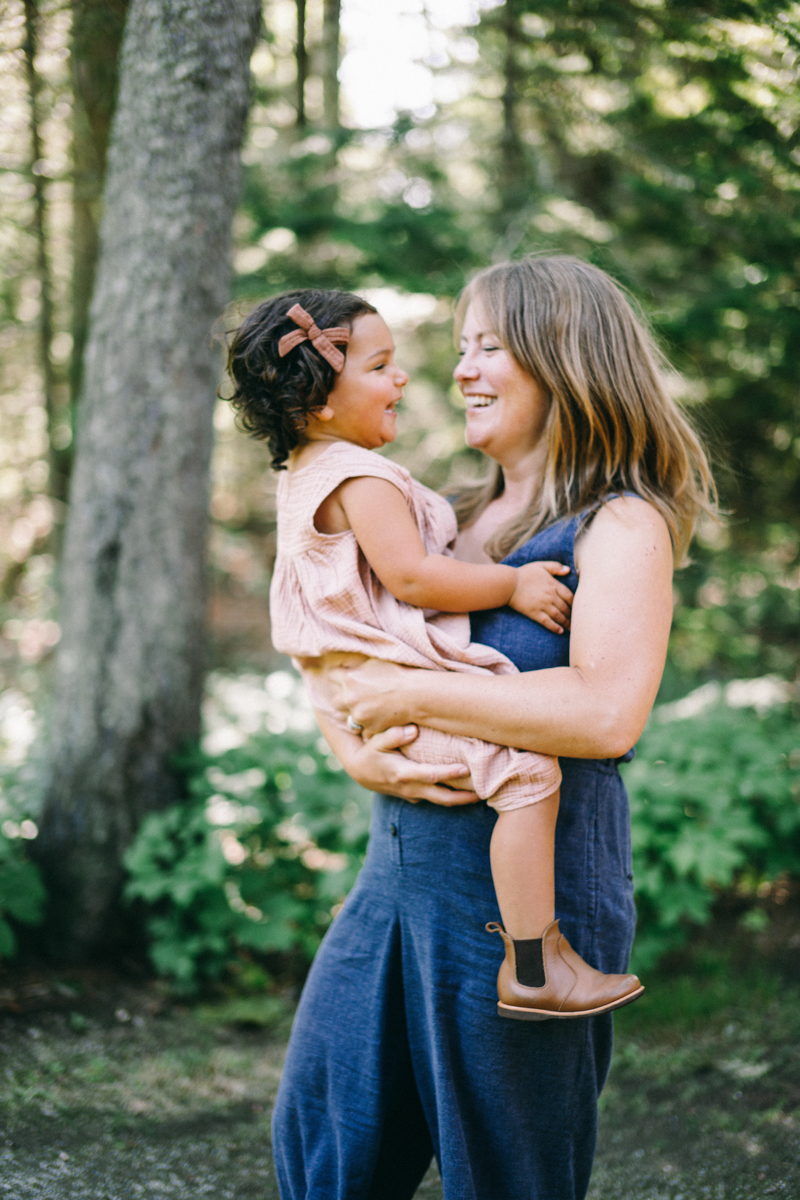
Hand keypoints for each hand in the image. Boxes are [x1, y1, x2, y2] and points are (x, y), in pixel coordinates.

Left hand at [330, 658, 419, 735]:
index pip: (332, 676)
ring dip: (356, 714)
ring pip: (348, 718)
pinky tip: (380, 720)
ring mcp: (359, 716)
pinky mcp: (369, 729)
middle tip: (354, 697)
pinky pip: (364, 730)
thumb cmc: (398, 674)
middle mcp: (350, 698)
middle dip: (344, 699)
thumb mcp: (376, 662)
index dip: (338, 676)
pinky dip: (370, 727)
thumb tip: (349, 665)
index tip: (342, 677)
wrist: (416, 694)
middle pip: (335, 701)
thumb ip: (359, 666)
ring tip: (369, 709)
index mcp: (349, 679)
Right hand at [340, 724, 479, 806]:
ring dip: (462, 799)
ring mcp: (414, 795)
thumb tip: (412, 730)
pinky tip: (466, 789)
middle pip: (442, 797)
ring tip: (484, 791)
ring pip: (442, 801)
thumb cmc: (371, 752)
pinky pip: (436, 798)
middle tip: (487, 790)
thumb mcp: (376, 741)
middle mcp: (411, 788)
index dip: (448, 774)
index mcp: (403, 773)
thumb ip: (393, 735)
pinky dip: (451, 796)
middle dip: (465, 797)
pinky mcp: (415, 797)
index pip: (430, 775)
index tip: (467, 769)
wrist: (361, 772)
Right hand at [509, 561, 572, 633]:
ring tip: (571, 628)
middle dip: (572, 615)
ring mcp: (543, 605)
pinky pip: (548, 622)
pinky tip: (560, 631)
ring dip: (566, 623)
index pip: (570, 596)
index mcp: (553, 585)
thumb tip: (569, 570)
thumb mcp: (541, 565)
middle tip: (577, 621)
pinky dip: (555, 627)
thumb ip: (555, 567)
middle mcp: (550, 596)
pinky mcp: (534, 613)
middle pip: (566, 608)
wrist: (508, 584)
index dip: (575, 603)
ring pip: (559, 616)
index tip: (578, 608)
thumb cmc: (524, 574)